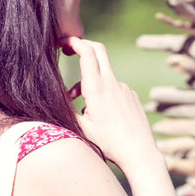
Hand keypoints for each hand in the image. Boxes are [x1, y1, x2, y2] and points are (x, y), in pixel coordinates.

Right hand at [62, 36, 159, 172]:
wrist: (139, 153)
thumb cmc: (109, 143)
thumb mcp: (81, 129)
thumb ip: (67, 110)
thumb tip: (54, 99)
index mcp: (97, 88)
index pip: (87, 52)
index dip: (74, 42)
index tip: (63, 42)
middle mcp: (112, 83)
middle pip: (98, 50)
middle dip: (83, 46)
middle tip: (70, 51)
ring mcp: (125, 88)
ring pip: (104, 74)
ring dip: (90, 82)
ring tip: (82, 106)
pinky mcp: (132, 96)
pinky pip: (114, 88)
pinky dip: (103, 94)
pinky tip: (103, 115)